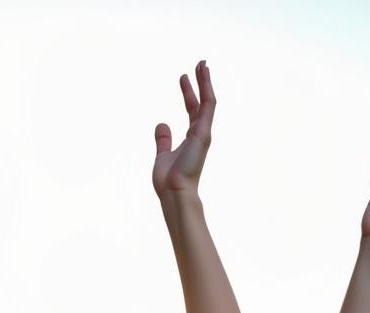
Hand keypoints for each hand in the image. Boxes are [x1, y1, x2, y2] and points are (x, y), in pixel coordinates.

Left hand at [153, 61, 214, 199]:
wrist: (174, 192)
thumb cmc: (169, 180)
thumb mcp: (163, 155)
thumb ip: (163, 140)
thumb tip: (161, 124)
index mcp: (191, 139)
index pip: (192, 111)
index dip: (189, 93)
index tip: (184, 78)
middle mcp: (200, 135)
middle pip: (202, 103)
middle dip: (200, 83)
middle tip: (199, 65)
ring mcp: (203, 133)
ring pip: (208, 101)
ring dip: (205, 82)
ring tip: (202, 64)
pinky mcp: (204, 133)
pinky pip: (208, 106)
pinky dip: (206, 89)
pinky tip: (203, 74)